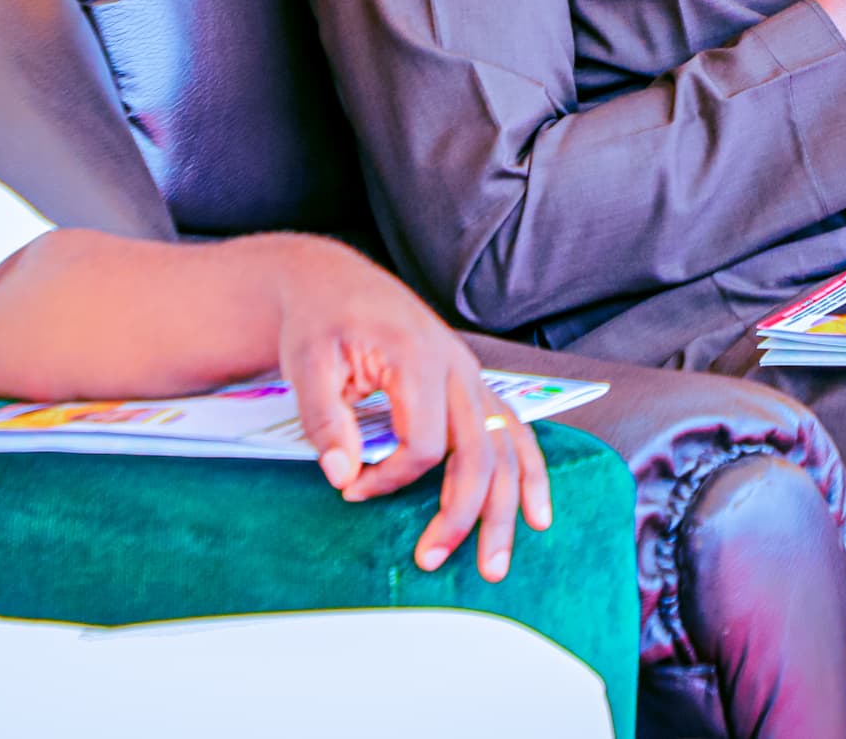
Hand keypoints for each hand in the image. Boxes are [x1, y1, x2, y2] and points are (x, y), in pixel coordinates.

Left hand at [275, 239, 550, 583]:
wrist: (333, 282)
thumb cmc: (320, 321)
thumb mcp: (307, 363)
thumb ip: (325, 419)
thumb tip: (342, 475)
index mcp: (418, 357)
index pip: (422, 444)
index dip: (389, 479)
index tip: (352, 488)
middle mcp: (457, 365)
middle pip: (478, 454)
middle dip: (462, 515)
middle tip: (432, 561)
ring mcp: (471, 373)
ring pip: (505, 448)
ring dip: (505, 509)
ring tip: (495, 563)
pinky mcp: (472, 380)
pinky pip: (513, 429)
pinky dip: (530, 473)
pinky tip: (538, 512)